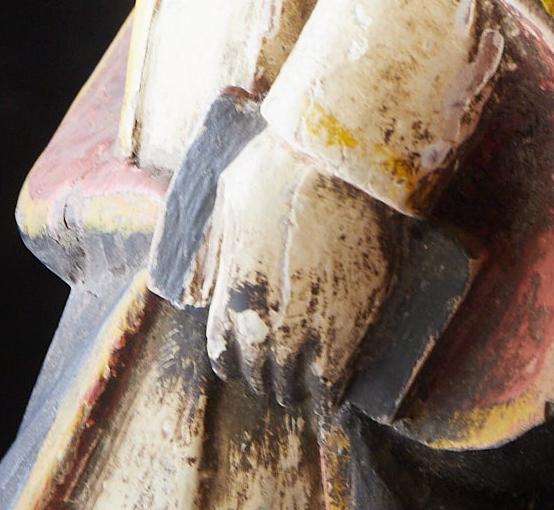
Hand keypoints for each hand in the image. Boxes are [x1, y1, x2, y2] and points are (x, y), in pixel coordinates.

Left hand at [202, 124, 396, 405]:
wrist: (344, 162)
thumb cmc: (284, 165)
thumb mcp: (230, 194)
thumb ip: (216, 244)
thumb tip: (204, 280)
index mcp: (231, 295)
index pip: (223, 355)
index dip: (235, 357)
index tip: (247, 353)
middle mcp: (263, 327)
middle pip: (259, 374)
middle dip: (268, 372)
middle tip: (283, 362)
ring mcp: (307, 335)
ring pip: (294, 386)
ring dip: (299, 384)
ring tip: (310, 375)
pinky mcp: (349, 334)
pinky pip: (333, 385)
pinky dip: (331, 391)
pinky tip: (336, 384)